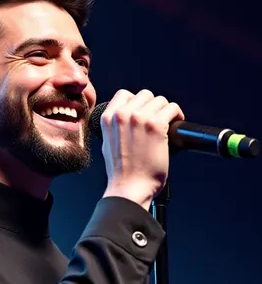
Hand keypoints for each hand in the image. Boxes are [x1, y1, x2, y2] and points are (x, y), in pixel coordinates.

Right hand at [101, 89, 184, 208]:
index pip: (124, 94)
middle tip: (157, 119)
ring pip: (160, 100)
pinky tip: (176, 124)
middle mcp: (123, 114)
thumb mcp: (107, 144)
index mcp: (108, 118)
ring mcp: (140, 118)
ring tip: (167, 123)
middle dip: (152, 106)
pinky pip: (172, 108)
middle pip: (145, 95)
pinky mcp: (156, 125)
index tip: (144, 111)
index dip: (137, 102)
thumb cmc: (121, 173)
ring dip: (165, 111)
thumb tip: (128, 120)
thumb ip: (115, 127)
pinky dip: (177, 115)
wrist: (129, 188)